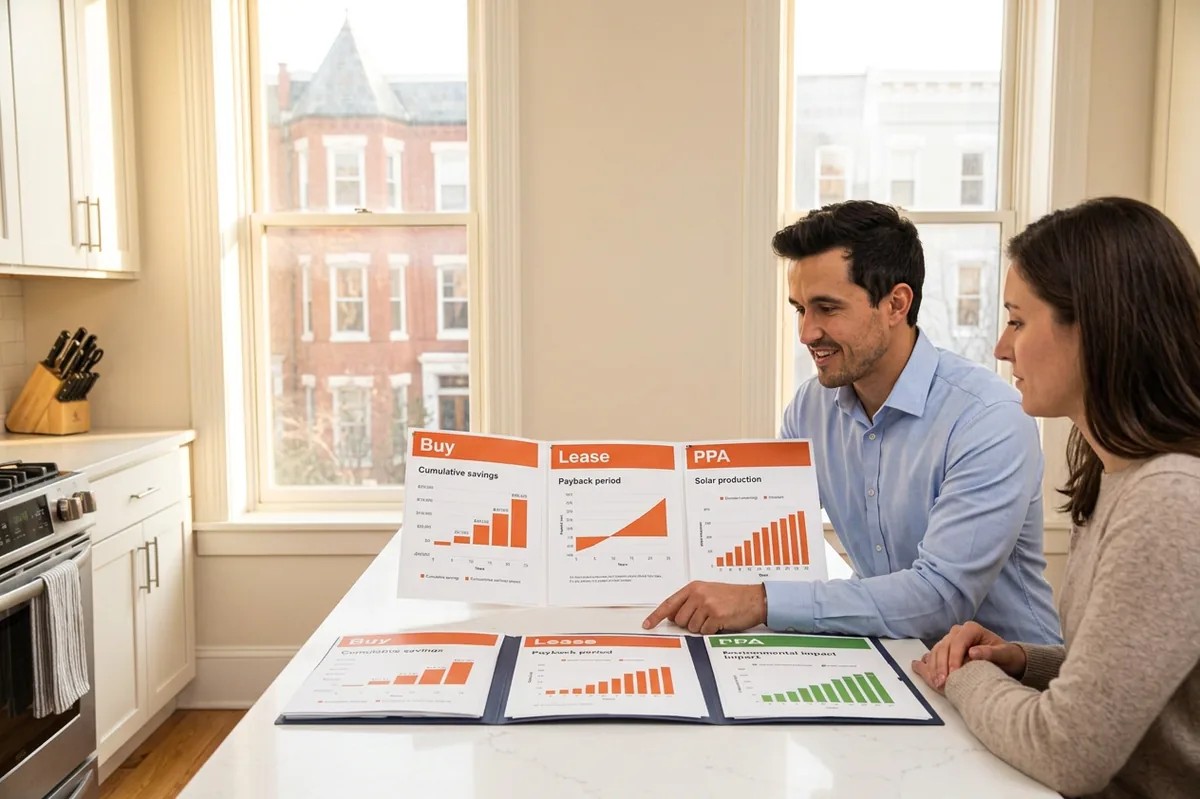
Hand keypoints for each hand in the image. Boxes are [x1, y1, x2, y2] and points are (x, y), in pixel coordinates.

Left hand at [642, 581, 765, 634]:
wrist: (755, 599)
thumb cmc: (733, 597)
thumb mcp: (709, 592)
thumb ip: (691, 601)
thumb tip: (674, 617)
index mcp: (694, 588)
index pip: (669, 603)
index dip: (656, 615)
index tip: (647, 624)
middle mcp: (698, 594)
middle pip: (680, 620)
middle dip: (690, 624)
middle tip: (705, 617)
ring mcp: (707, 605)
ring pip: (692, 628)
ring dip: (703, 628)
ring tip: (715, 618)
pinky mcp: (716, 616)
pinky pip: (705, 632)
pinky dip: (713, 631)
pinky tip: (721, 622)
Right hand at [911, 621, 1025, 693]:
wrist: (1005, 660)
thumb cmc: (1007, 657)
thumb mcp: (1004, 655)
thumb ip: (990, 653)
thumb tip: (973, 652)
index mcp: (971, 629)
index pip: (958, 642)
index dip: (954, 658)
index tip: (954, 673)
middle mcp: (958, 631)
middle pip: (944, 646)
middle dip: (942, 665)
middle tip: (942, 682)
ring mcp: (950, 639)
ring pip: (937, 651)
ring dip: (935, 668)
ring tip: (938, 684)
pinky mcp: (946, 649)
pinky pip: (934, 656)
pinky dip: (932, 667)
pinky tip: (932, 677)